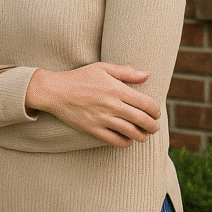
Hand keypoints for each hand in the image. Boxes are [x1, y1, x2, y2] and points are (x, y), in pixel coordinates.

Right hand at [25, 62, 160, 147]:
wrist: (55, 91)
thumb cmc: (80, 77)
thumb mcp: (102, 68)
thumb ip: (126, 72)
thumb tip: (148, 75)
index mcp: (116, 89)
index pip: (145, 103)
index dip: (155, 110)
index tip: (156, 113)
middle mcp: (112, 105)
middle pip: (142, 120)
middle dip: (152, 126)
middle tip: (154, 127)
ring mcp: (102, 118)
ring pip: (131, 132)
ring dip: (142, 136)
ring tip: (144, 135)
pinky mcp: (93, 129)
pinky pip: (115, 140)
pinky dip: (126, 142)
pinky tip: (128, 140)